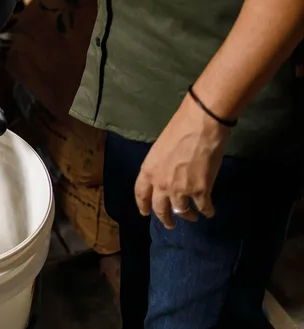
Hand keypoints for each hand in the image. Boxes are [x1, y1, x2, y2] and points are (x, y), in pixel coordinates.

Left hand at [134, 93, 230, 229]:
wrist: (200, 126)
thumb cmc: (179, 129)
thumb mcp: (160, 148)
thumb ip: (160, 165)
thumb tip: (166, 174)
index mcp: (148, 170)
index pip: (141, 193)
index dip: (143, 205)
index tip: (145, 213)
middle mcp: (161, 184)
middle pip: (160, 209)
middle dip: (165, 219)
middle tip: (169, 224)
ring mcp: (181, 190)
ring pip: (182, 212)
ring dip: (187, 216)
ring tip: (191, 216)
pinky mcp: (200, 192)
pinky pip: (203, 208)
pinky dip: (207, 211)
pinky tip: (209, 211)